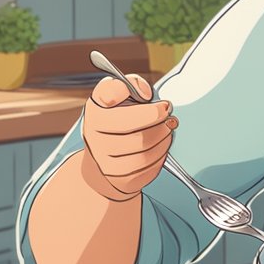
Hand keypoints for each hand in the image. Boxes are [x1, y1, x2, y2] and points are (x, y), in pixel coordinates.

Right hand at [80, 75, 178, 201]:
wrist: (102, 157)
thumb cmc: (115, 119)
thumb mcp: (118, 95)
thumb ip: (131, 84)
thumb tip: (145, 93)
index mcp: (95, 114)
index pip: (114, 105)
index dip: (135, 100)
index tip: (150, 97)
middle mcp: (96, 139)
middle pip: (138, 135)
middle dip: (160, 122)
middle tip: (169, 114)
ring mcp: (106, 163)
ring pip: (145, 154)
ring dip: (163, 138)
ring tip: (168, 128)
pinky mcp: (120, 179)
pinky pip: (148, 168)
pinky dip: (161, 155)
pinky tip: (161, 144)